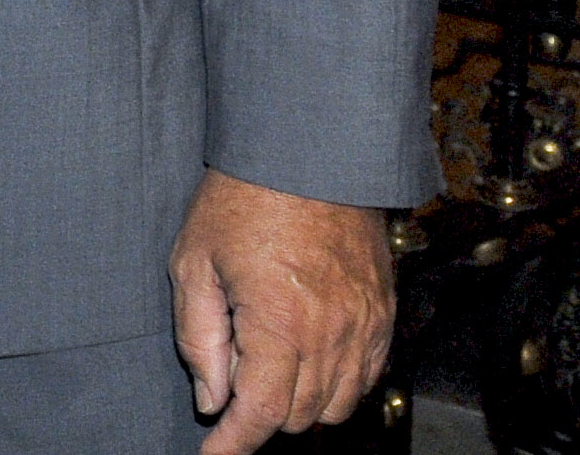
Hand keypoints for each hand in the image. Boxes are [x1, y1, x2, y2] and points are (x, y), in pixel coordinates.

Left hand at [170, 170, 395, 452]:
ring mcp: (366, 327)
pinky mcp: (385, 314)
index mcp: (281, 323)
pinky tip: (306, 360)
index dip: (234, 444)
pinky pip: (366, 377)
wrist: (308, 154)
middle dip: (261, 417)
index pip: (262, 415)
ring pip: (337, 405)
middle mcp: (333, 335)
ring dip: (300, 404)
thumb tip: (212, 399)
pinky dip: (336, 385)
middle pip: (301, 417)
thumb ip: (199, 339)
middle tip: (231, 385)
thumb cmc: (242, 201)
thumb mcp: (194, 264)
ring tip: (266, 370)